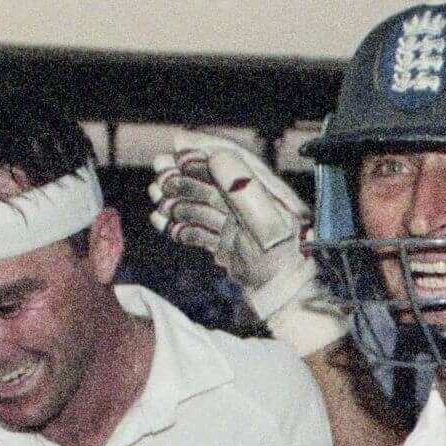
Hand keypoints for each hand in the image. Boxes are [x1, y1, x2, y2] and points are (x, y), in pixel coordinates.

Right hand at [148, 132, 346, 356]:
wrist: (289, 302)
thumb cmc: (285, 262)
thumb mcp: (266, 222)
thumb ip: (243, 189)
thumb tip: (218, 156)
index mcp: (268, 193)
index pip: (235, 160)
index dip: (207, 148)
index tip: (178, 143)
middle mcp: (253, 206)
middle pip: (213, 182)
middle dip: (184, 175)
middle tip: (158, 174)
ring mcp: (240, 227)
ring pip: (202, 206)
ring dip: (178, 200)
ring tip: (156, 197)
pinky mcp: (230, 247)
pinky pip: (201, 231)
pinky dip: (181, 227)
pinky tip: (162, 223)